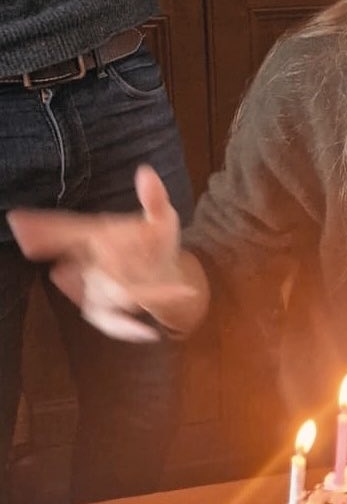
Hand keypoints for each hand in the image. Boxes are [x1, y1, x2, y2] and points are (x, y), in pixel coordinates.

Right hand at [7, 165, 198, 341]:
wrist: (170, 276)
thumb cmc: (156, 244)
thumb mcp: (162, 218)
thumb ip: (154, 198)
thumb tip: (146, 172)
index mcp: (95, 234)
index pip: (64, 229)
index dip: (42, 227)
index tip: (18, 221)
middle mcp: (87, 261)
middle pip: (78, 262)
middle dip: (93, 264)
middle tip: (96, 263)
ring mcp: (93, 288)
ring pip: (102, 291)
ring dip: (121, 291)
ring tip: (143, 291)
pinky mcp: (105, 311)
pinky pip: (111, 321)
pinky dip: (128, 328)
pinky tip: (148, 332)